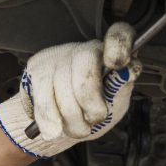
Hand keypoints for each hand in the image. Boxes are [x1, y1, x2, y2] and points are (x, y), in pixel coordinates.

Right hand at [0, 23, 141, 158]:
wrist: (62, 123)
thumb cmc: (94, 110)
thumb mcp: (115, 103)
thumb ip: (121, 88)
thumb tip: (129, 71)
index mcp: (110, 54)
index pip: (119, 35)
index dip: (118, 46)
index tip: (116, 64)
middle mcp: (84, 49)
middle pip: (85, 63)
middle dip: (90, 101)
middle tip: (95, 119)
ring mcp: (57, 57)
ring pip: (63, 86)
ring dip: (73, 120)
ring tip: (79, 129)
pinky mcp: (36, 70)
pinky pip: (44, 98)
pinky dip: (51, 120)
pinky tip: (55, 130)